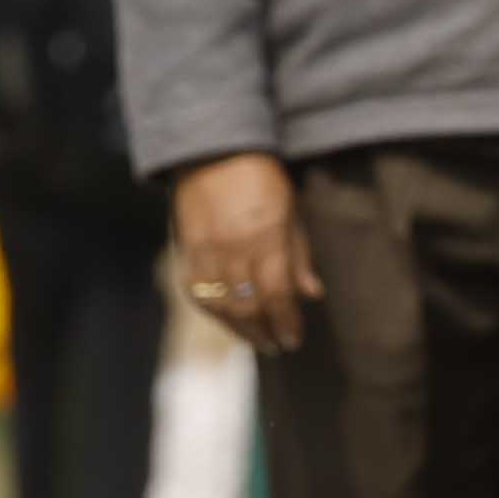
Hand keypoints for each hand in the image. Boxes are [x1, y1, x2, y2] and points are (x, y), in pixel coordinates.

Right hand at [170, 152, 316, 355]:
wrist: (211, 151)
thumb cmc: (260, 177)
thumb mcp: (291, 210)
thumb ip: (299, 254)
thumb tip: (312, 294)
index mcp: (265, 238)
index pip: (277, 294)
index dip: (286, 322)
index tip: (294, 339)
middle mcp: (233, 249)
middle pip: (248, 307)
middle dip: (264, 332)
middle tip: (277, 346)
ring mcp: (205, 251)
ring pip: (220, 306)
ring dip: (239, 329)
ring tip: (254, 339)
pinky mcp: (186, 250)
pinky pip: (197, 292)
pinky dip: (213, 311)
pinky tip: (227, 319)